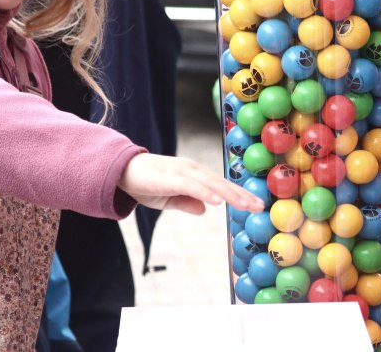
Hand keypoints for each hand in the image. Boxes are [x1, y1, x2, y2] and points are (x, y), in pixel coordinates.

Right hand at [118, 153, 264, 215]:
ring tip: (246, 205)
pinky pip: (192, 186)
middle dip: (242, 195)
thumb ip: (187, 202)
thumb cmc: (144, 183)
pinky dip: (206, 192)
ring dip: (230, 194)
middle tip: (260, 207)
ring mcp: (182, 172)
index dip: (239, 195)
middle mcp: (192, 170)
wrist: (120, 171)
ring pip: (211, 184)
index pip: (221, 185)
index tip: (256, 205)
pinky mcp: (170, 177)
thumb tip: (205, 210)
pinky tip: (217, 201)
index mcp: (194, 175)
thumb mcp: (169, 198)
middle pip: (222, 183)